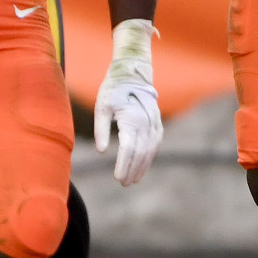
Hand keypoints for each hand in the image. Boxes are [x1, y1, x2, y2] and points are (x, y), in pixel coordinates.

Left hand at [94, 18, 161, 184]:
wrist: (132, 74)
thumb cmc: (113, 90)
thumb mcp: (101, 107)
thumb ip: (100, 129)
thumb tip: (102, 152)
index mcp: (132, 120)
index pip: (129, 149)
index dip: (124, 165)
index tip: (118, 178)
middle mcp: (146, 124)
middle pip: (141, 154)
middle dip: (133, 170)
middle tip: (124, 183)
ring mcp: (154, 125)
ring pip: (150, 152)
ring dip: (142, 167)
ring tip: (133, 180)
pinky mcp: (157, 125)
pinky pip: (155, 145)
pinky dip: (149, 157)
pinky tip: (142, 166)